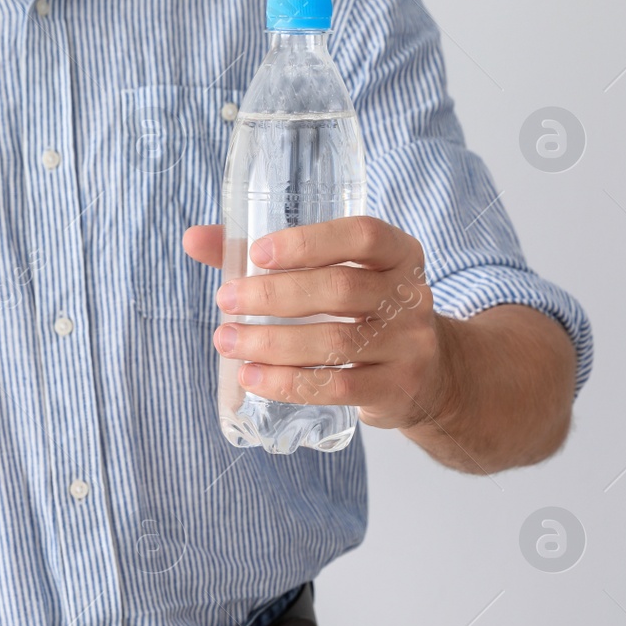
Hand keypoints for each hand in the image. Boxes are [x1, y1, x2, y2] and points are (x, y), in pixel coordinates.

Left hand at [183, 217, 452, 429]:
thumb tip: (193, 238)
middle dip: (273, 296)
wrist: (431, 374)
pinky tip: (252, 378)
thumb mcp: (337, 274)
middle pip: (339, 290)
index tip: (257, 252)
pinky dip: (287, 383)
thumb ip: (269, 257)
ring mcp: (409, 345)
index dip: (308, 242)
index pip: (362, 236)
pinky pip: (336, 387)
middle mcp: (411, 296)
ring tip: (227, 341)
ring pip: (334, 342)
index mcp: (400, 254)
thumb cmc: (364, 312)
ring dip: (271, 343)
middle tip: (225, 301)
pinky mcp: (397, 389)